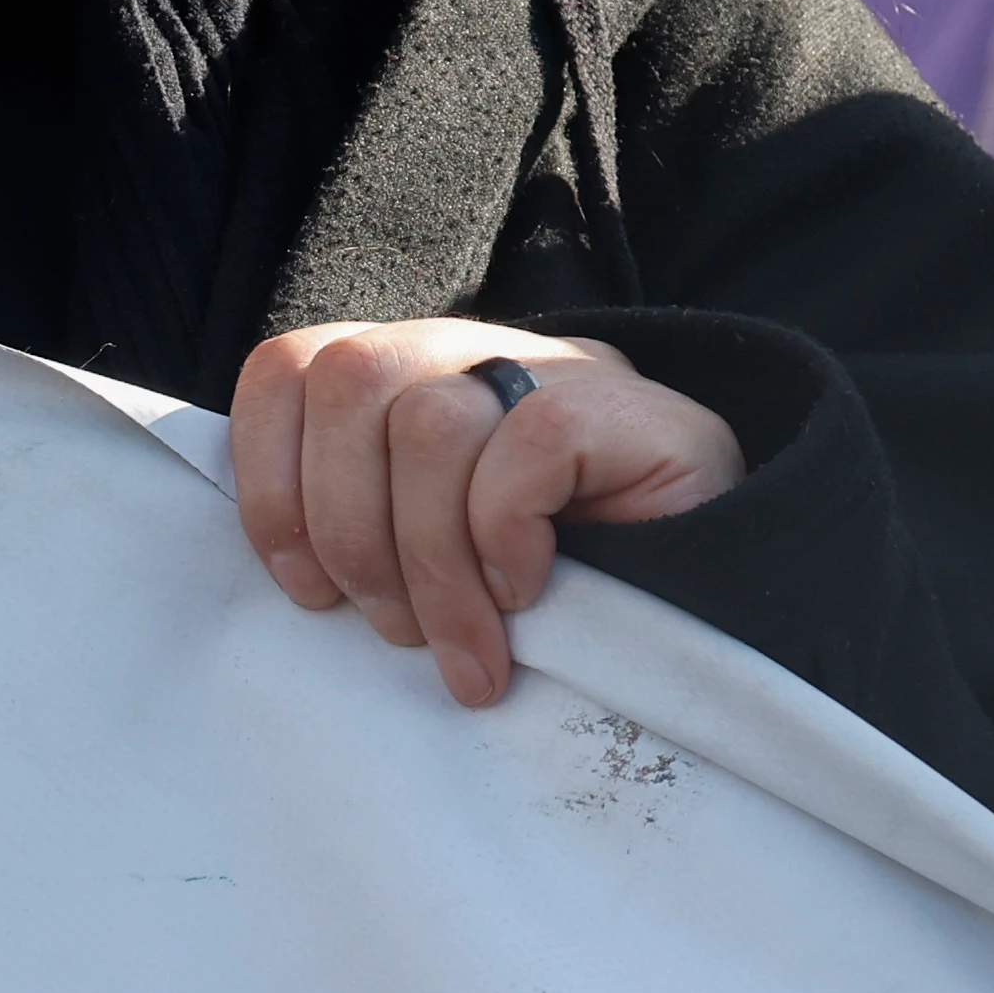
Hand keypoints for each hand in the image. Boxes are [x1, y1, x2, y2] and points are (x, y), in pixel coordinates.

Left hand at [227, 321, 745, 708]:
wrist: (724, 589)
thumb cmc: (556, 590)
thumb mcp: (431, 556)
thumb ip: (361, 528)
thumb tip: (279, 567)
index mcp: (410, 377)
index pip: (289, 369)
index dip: (269, 477)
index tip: (303, 585)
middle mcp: (476, 350)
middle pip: (347, 380)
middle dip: (350, 529)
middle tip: (394, 631)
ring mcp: (556, 369)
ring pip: (426, 421)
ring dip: (430, 560)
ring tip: (467, 642)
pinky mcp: (623, 405)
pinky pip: (522, 450)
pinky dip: (506, 538)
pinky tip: (533, 589)